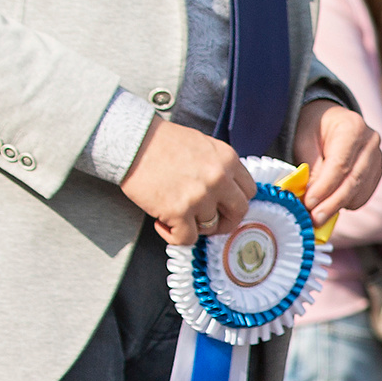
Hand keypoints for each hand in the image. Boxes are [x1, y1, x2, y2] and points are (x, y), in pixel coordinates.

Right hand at [120, 121, 254, 245]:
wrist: (133, 142)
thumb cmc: (161, 142)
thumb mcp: (203, 145)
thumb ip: (219, 167)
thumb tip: (226, 191)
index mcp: (227, 159)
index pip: (249, 191)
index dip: (235, 202)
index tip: (224, 207)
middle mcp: (219, 178)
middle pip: (239, 212)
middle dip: (225, 221)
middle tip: (208, 222)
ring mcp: (200, 196)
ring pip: (210, 227)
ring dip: (193, 225)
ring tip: (175, 214)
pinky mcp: (179, 211)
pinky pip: (187, 239)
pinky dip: (174, 236)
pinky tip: (162, 223)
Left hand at [294, 98, 381, 222]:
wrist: (331, 120)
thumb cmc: (314, 127)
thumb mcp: (304, 140)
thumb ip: (310, 167)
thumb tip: (310, 196)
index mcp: (353, 127)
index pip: (340, 164)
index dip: (325, 187)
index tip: (309, 203)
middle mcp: (371, 142)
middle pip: (353, 180)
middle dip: (332, 203)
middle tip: (315, 219)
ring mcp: (378, 158)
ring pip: (360, 191)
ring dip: (338, 206)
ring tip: (317, 215)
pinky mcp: (377, 172)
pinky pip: (364, 195)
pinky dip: (347, 204)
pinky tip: (331, 204)